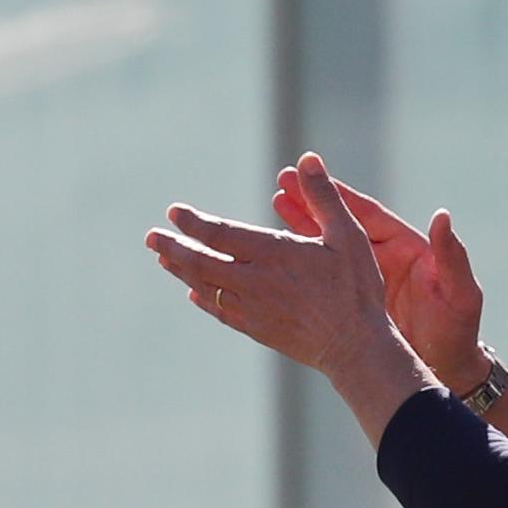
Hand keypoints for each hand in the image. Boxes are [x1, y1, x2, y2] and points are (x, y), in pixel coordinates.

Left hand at [146, 153, 429, 441]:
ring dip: (182, 272)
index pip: (219, 234)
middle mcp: (255, 281)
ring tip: (165, 259)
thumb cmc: (356, 290)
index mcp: (273, 253)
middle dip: (173, 248)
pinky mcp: (259, 331)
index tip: (174, 212)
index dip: (192, 223)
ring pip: (206, 288)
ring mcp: (253, 309)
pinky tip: (195, 295)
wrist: (357, 348)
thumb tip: (308, 158)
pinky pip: (222, 313)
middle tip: (151, 237)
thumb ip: (323, 196)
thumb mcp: (348, 235)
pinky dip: (204, 301)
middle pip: (201, 263)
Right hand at [275, 168, 487, 393]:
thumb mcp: (461, 294)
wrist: (448, 368)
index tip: (311, 174)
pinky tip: (280, 252)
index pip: (368, 214)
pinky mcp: (357, 301)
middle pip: (343, 224)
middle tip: (282, 181)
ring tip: (275, 204)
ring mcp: (368, 280)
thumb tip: (442, 216)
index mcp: (407, 247)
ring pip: (331, 247)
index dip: (340, 194)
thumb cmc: (458, 331)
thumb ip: (452, 256)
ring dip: (303, 227)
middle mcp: (385, 257)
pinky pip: (327, 277)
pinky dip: (306, 263)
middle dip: (313, 203)